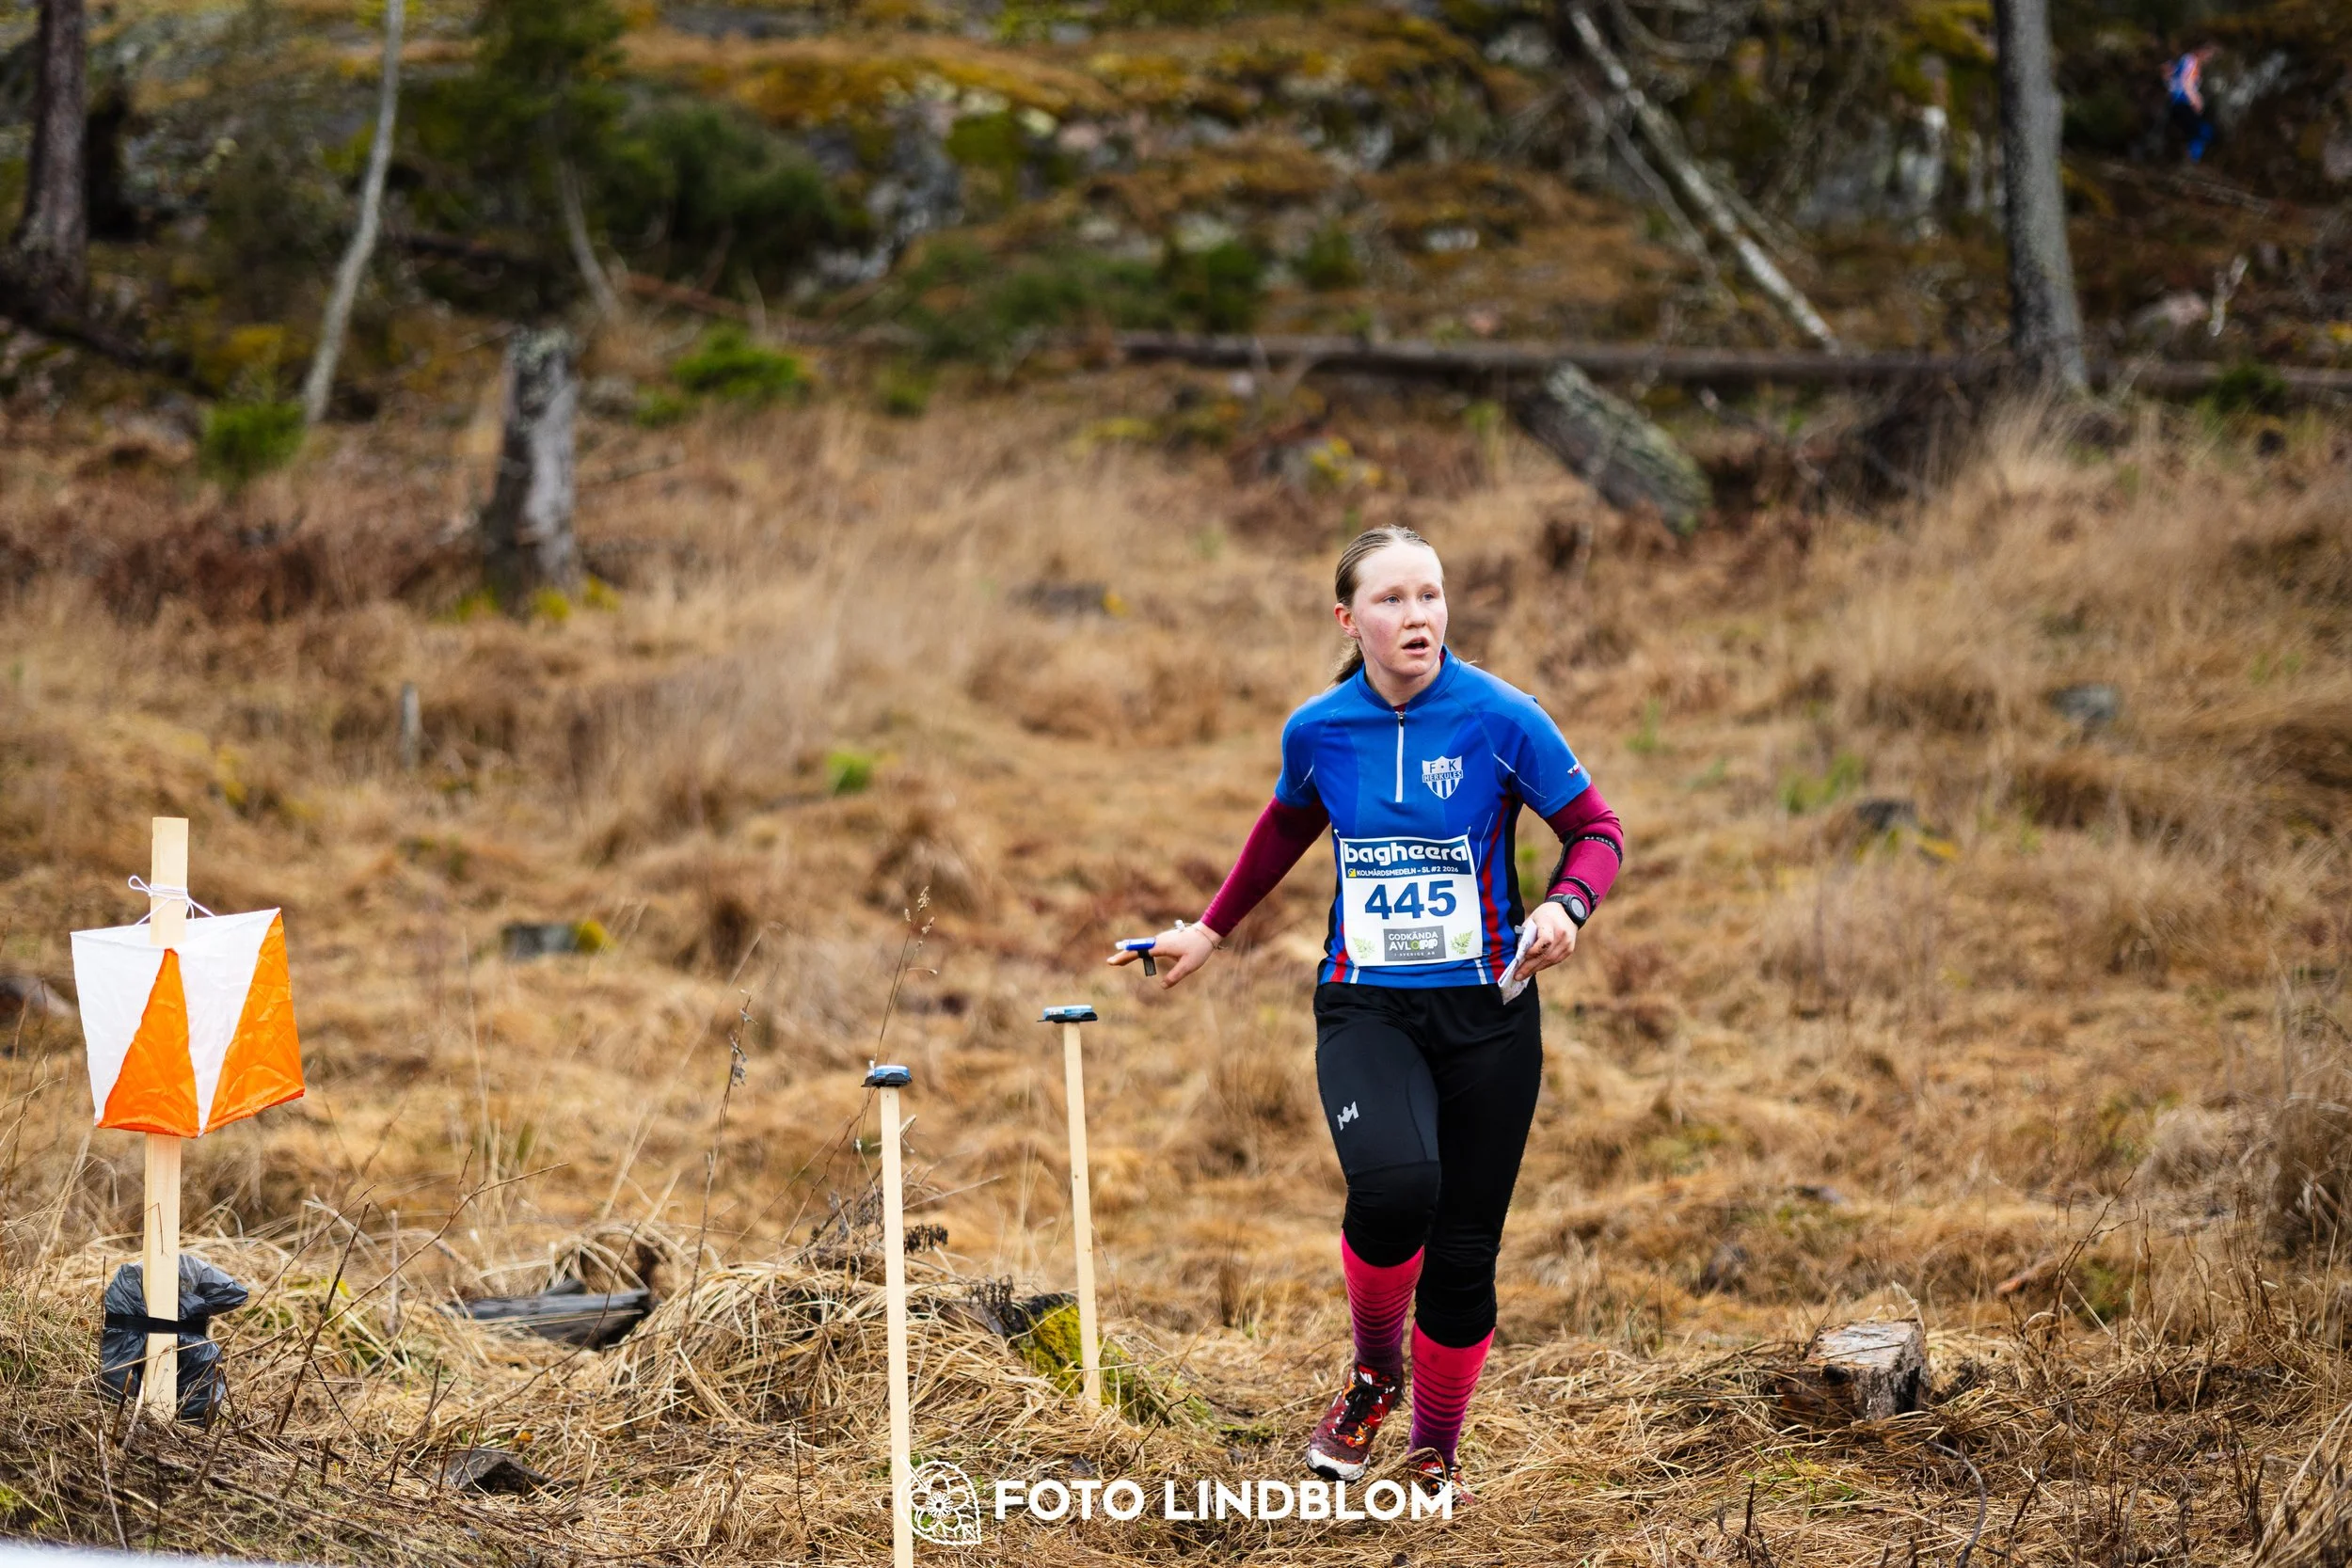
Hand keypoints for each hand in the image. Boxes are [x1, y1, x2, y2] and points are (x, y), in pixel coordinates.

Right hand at [1107, 921, 1221, 988]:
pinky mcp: (1165, 940)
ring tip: (1119, 962)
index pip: (1139, 952)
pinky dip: (1140, 952)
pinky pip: (1149, 947)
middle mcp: (1158, 941)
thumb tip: (1163, 986)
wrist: (1207, 932)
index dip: (1125, 957)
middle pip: (1137, 948)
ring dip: (1131, 953)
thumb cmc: (1199, 948)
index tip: (1114, 962)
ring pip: (1142, 947)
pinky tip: (1137, 956)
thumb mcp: (1189, 966)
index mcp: (1161, 946)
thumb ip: (1175, 976)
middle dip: (1124, 955)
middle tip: (1110, 962)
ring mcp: (1161, 940)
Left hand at [1514, 901, 1577, 978]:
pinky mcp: (1569, 949)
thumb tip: (1518, 953)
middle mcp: (1561, 934)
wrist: (1567, 911)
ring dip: (1536, 969)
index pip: (1545, 940)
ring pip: (1550, 961)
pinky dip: (1543, 965)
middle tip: (1518, 976)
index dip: (1534, 950)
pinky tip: (1534, 969)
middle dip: (1530, 967)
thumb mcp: (1532, 919)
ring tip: (1523, 975)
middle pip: (1546, 955)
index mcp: (1550, 923)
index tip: (1522, 957)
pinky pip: (1555, 961)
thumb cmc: (1545, 915)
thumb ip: (1525, 934)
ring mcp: (1567, 943)